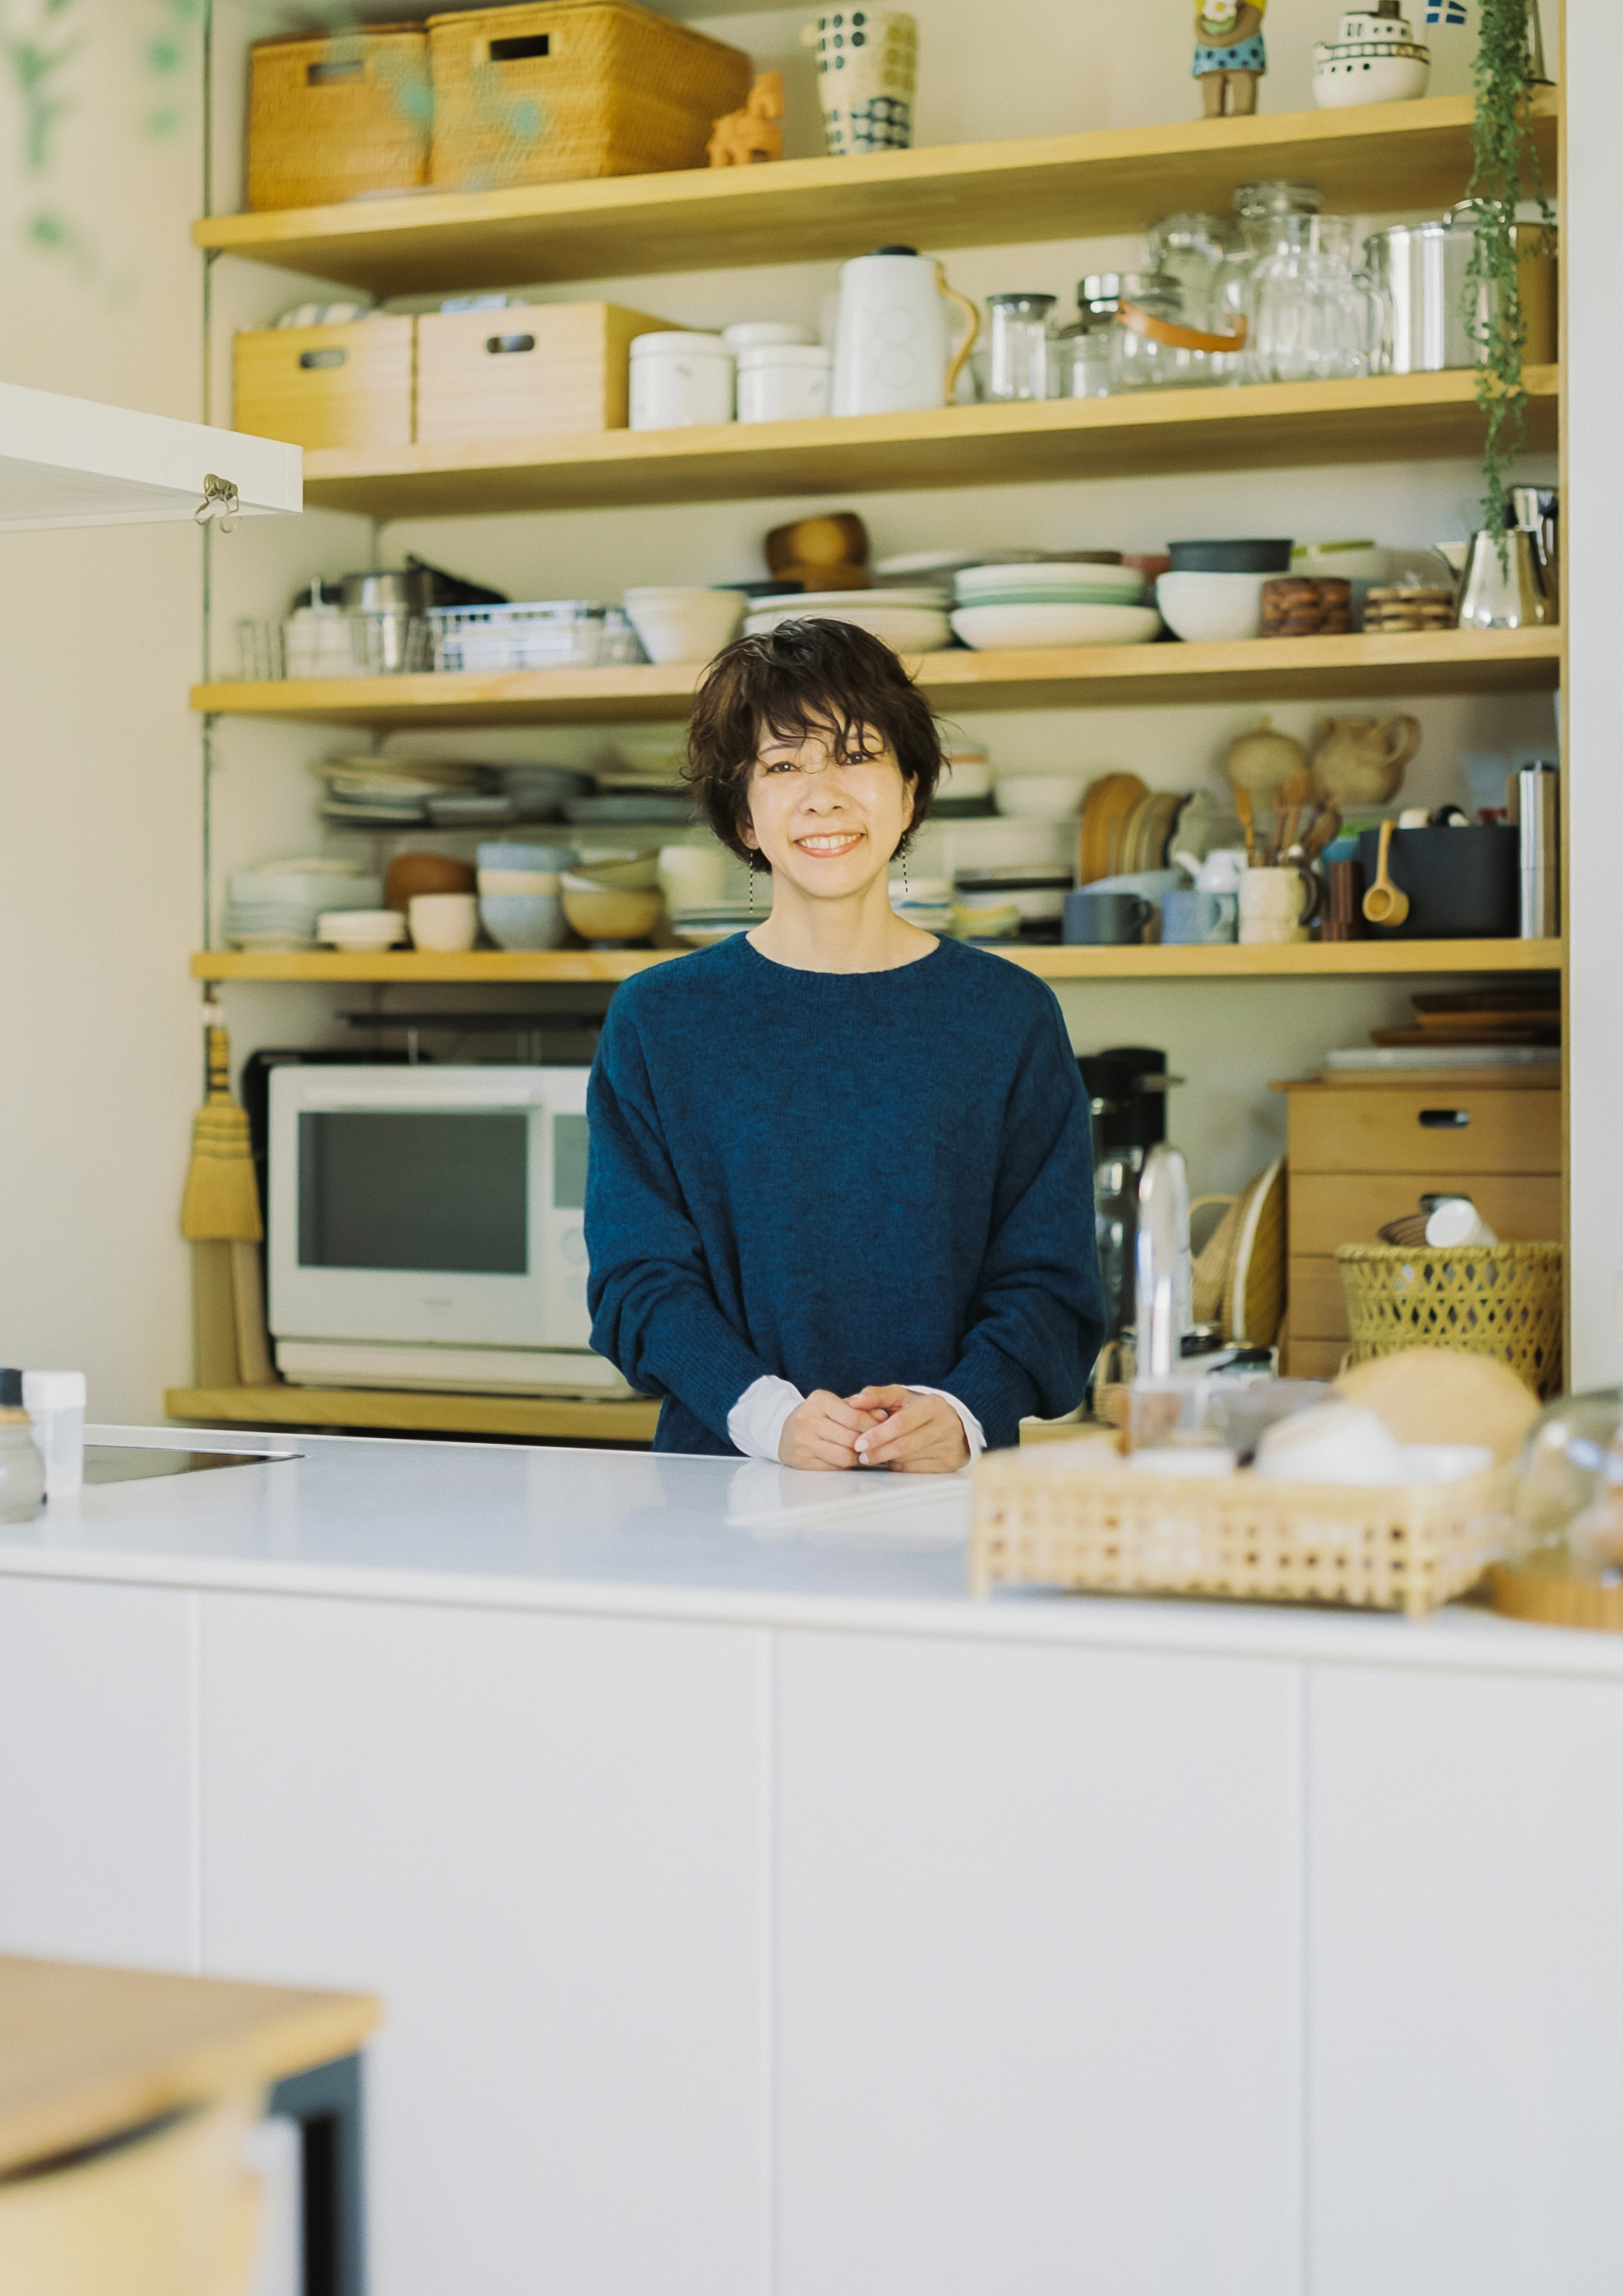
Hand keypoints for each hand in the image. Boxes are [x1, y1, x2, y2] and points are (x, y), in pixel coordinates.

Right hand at [778, 1389, 882, 1470]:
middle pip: (850, 1438)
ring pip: (844, 1456)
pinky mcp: (802, 1461)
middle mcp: (808, 1421)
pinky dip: (844, 1465)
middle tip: (874, 1443)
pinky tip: (846, 1458)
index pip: (854, 1416)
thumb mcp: (834, 1404)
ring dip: (857, 1456)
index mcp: (818, 1401)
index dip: (872, 1425)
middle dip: (867, 1443)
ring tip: (861, 1451)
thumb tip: (883, 1417)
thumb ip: (860, 1408)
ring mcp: (803, 1442)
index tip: (882, 1429)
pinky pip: (833, 1467)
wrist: (782, 1430)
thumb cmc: (816, 1415)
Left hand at [844, 1387, 969, 1474]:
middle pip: (905, 1444)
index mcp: (932, 1405)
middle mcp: (944, 1425)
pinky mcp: (949, 1463)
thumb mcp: (901, 1397)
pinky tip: (894, 1459)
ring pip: (908, 1459)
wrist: (954, 1425)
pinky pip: (916, 1470)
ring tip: (874, 1455)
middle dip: (879, 1451)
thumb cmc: (920, 1410)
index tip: (859, 1443)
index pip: (901, 1422)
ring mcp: (949, 1446)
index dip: (878, 1434)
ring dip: (887, 1459)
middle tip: (862, 1455)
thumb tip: (854, 1401)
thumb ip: (876, 1396)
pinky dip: (900, 1466)